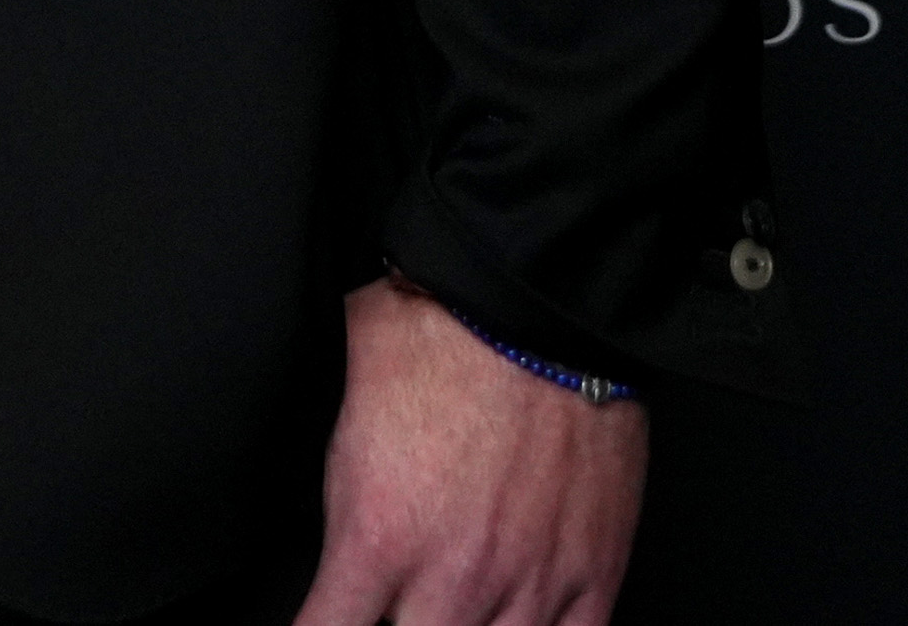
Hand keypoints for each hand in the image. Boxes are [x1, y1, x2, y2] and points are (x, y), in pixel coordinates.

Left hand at [290, 277, 644, 625]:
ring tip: (451, 603)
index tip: (320, 623)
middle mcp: (451, 577)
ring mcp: (528, 583)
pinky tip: (513, 620)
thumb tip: (312, 477)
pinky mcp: (594, 573)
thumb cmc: (434, 336)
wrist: (533, 312)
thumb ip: (332, 476)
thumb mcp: (340, 398)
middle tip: (394, 599)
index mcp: (376, 534)